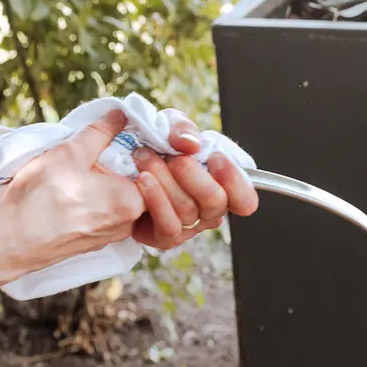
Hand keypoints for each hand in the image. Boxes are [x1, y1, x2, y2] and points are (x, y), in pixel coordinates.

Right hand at [0, 109, 146, 277]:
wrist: (9, 242)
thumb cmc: (41, 197)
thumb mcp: (70, 153)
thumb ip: (100, 132)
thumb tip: (120, 115)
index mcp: (133, 202)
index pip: (149, 170)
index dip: (134, 151)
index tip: (114, 141)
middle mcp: (129, 224)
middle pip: (134, 186)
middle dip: (118, 168)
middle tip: (94, 155)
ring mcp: (110, 237)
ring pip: (116, 201)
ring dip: (104, 185)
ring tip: (78, 172)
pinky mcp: (92, 244)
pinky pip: (101, 216)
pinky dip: (92, 202)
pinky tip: (71, 193)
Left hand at [129, 110, 258, 249]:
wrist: (120, 167)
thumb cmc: (154, 149)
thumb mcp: (169, 128)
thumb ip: (182, 129)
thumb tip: (192, 144)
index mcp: (222, 187)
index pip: (246, 200)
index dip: (236, 182)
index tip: (215, 158)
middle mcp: (210, 211)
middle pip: (216, 202)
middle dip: (194, 175)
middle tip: (174, 158)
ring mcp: (189, 227)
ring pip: (188, 210)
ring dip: (165, 179)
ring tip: (144, 157)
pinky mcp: (165, 238)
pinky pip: (168, 225)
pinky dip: (155, 198)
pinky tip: (142, 179)